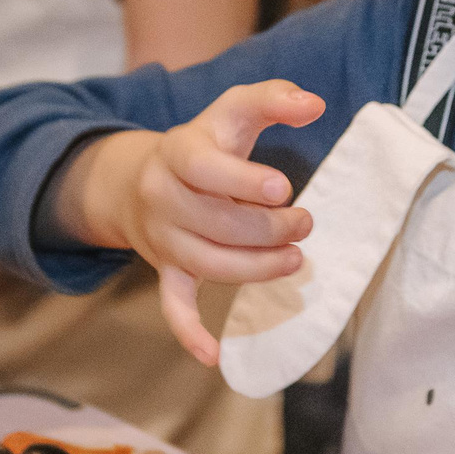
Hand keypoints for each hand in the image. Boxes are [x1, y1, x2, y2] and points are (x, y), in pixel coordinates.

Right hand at [70, 80, 324, 365]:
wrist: (139, 179)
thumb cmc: (206, 143)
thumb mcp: (233, 110)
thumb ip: (274, 98)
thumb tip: (315, 104)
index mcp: (179, 153)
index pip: (205, 170)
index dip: (244, 182)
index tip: (284, 189)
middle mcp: (162, 197)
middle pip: (216, 223)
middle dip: (268, 229)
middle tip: (305, 223)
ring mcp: (162, 238)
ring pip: (208, 263)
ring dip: (257, 269)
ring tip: (295, 260)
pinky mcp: (166, 270)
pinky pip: (172, 305)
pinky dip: (189, 332)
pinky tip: (213, 355)